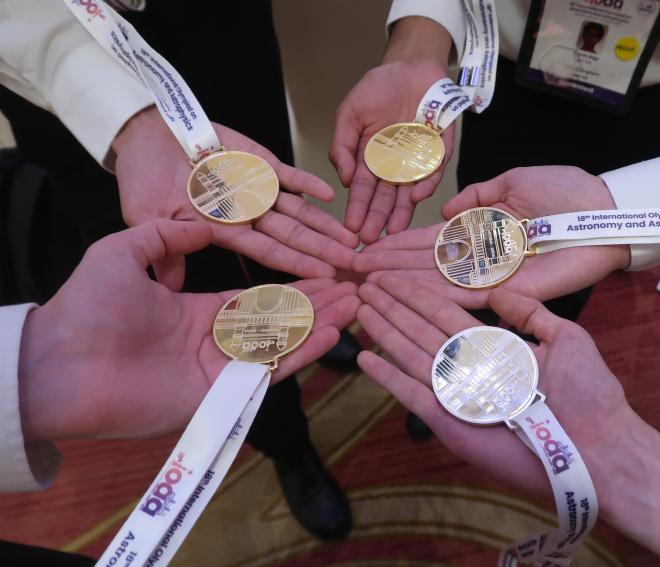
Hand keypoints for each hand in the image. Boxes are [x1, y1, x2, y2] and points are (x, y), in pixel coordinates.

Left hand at [18, 220, 360, 441]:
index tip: (322, 269)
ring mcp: (220, 369)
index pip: (256, 298)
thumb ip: (165, 238)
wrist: (61, 362)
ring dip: (319, 324)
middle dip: (317, 302)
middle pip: (278, 321)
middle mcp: (213, 341)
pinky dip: (302, 352)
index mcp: (195, 311)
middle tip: (353, 286)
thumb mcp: (123, 253)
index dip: (290, 284)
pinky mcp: (222, 393)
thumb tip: (204, 225)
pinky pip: (270, 372)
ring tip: (354, 305)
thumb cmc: (87, 307)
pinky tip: (331, 332)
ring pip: (281, 344)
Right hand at [112, 106, 359, 283]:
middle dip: (323, 250)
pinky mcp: (260, 163)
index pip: (268, 252)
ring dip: (325, 223)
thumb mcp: (147, 217)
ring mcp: (257, 189)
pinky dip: (308, 183)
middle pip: (293, 236)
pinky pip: (289, 176)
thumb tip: (170, 288)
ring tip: (352, 238)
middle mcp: (248, 214)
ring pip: (298, 210)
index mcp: (224, 231)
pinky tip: (331, 195)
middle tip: (354, 264)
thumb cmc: (142, 178)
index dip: (297, 263)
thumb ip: (165, 249)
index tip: (325, 276)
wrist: (145, 134)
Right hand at [330, 17, 454, 242]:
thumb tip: (346, 180)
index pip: (364, 191)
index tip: (351, 227)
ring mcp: (418, 160)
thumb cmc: (378, 88)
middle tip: (371, 238)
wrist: (410, 66)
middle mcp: (395, 167)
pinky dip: (427, 182)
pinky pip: (435, 170)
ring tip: (394, 231)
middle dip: (378, 219)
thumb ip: (342, 145)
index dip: (358, 209)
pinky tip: (416, 196)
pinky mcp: (440, 150)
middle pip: (386, 198)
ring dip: (402, 212)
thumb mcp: (350, 114)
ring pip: (411, 192)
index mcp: (372, 160)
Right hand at [353, 166, 630, 307]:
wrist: (604, 209)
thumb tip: (443, 209)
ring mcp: (495, 277)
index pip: (430, 240)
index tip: (367, 248)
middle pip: (427, 264)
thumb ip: (477, 195)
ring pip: (440, 282)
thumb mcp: (513, 181)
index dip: (398, 244)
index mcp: (481, 229)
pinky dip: (437, 295)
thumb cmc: (565, 191)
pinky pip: (469, 295)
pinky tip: (406, 294)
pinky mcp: (512, 292)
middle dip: (390, 266)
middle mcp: (482, 257)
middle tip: (353, 271)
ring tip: (369, 283)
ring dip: (403, 283)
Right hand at [356, 274, 659, 560]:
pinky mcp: (448, 422)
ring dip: (385, 332)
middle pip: (422, 330)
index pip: (446, 313)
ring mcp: (456, 395)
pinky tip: (364, 357)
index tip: (394, 274)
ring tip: (360, 308)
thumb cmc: (588, 393)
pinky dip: (387, 377)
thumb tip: (499, 289)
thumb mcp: (565, 337)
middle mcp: (470, 368)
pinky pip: (412, 394)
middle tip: (365, 283)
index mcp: (494, 347)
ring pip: (411, 355)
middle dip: (393, 307)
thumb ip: (530, 312)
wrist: (596, 446)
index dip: (419, 294)